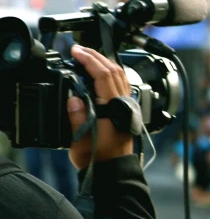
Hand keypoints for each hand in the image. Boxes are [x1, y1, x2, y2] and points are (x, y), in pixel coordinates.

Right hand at [67, 45, 133, 169]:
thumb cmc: (98, 158)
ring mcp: (127, 106)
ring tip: (89, 55)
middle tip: (79, 49)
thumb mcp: (80, 139)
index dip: (90, 60)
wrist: (114, 170)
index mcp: (113, 109)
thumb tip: (74, 97)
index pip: (104, 76)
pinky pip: (122, 85)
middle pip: (114, 71)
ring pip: (120, 76)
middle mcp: (123, 105)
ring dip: (105, 62)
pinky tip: (103, 72)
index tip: (76, 51)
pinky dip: (112, 73)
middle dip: (96, 56)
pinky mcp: (126, 110)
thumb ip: (77, 117)